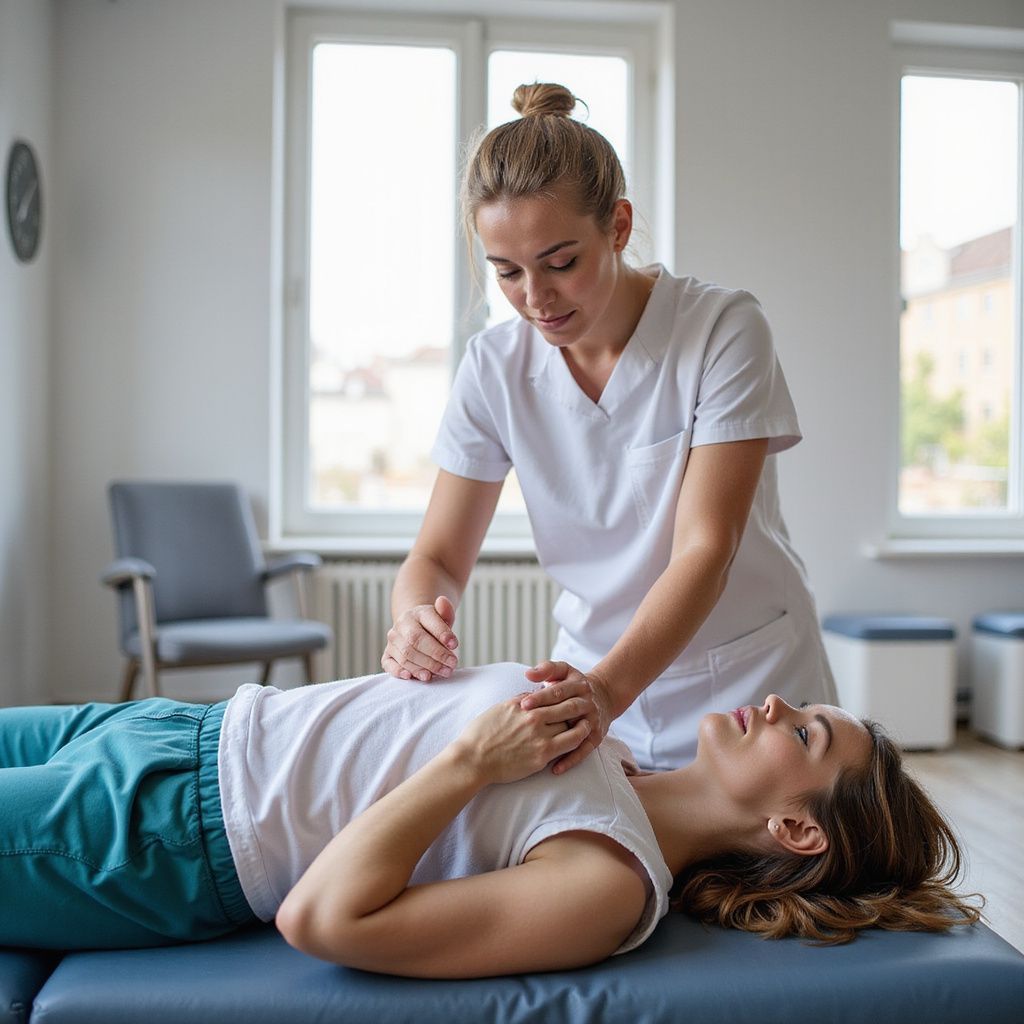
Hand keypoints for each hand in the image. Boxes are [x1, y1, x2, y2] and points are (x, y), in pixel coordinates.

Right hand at [382, 596, 459, 681]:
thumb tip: (443, 601)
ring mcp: (393, 640)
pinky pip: (389, 663)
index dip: (442, 634)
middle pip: (416, 641)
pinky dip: (398, 671)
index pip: (429, 622)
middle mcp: (402, 624)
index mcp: (418, 613)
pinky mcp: (387, 654)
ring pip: (405, 655)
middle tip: (452, 664)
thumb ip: (446, 612)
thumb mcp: (443, 618)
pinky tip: (411, 677)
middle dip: (436, 655)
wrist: (415, 628)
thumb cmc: (433, 627)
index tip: (455, 645)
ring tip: (441, 673)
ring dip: (424, 667)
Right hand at [452, 695, 591, 785]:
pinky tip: (584, 735)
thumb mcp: (500, 708)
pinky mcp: (542, 754)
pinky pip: (569, 744)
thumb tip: (531, 695)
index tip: (574, 690)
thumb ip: (519, 701)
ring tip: (590, 717)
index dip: (566, 691)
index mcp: (523, 704)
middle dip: (578, 701)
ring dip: (581, 719)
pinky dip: (579, 737)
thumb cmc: (481, 734)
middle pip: (565, 705)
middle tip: (589, 700)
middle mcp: (533, 716)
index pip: (552, 693)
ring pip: (570, 723)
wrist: (473, 760)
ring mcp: (540, 736)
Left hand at [519, 662, 612, 773]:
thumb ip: (547, 669)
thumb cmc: (572, 685)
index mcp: (577, 685)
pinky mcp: (596, 737)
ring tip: (538, 750)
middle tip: (526, 721)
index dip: (541, 696)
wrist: (603, 696)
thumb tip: (529, 673)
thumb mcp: (563, 672)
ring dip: (559, 740)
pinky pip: (584, 750)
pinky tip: (555, 769)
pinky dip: (570, 760)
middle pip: (568, 708)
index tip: (523, 703)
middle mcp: (587, 702)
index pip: (558, 691)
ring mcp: (592, 720)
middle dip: (547, 715)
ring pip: (577, 730)